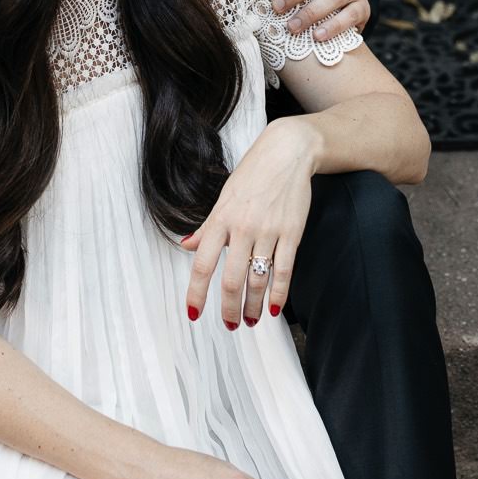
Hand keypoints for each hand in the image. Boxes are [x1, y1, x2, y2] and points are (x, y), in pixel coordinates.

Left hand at [180, 119, 317, 327]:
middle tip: (229, 325)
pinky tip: (275, 308)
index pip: (202, 263)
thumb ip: (207, 227)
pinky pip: (284, 270)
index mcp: (221, 219)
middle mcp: (242, 228)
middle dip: (229, 308)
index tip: (194, 313)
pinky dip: (279, 293)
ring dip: (253, 306)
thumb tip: (185, 245)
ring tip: (250, 320)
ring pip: (258, 279)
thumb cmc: (252, 175)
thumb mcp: (223, 198)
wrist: (286, 153)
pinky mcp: (291, 233)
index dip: (196, 292)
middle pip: (231, 279)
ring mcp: (268, 231)